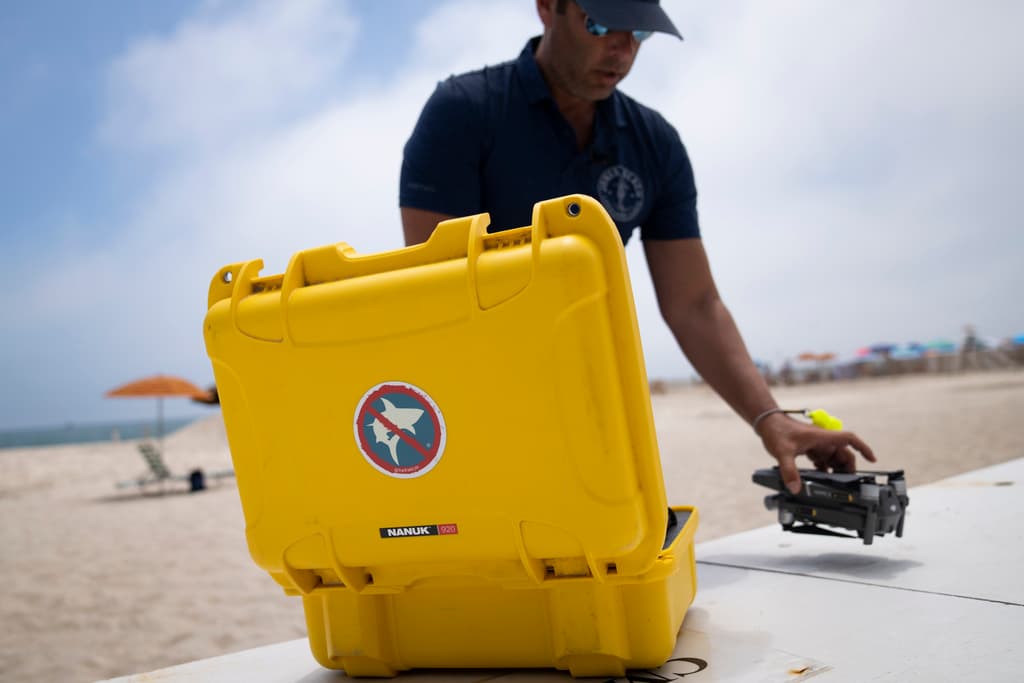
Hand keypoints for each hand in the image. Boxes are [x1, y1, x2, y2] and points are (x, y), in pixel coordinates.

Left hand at [756, 413, 876, 493]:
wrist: (767, 423)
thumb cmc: (777, 431)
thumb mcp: (783, 452)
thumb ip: (789, 471)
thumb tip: (795, 488)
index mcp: (822, 437)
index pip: (849, 439)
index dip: (863, 448)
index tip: (872, 459)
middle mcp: (823, 440)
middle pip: (844, 454)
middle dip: (847, 468)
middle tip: (846, 483)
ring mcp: (817, 444)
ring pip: (833, 458)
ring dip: (835, 470)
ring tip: (833, 484)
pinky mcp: (810, 448)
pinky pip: (823, 460)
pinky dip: (824, 469)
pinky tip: (819, 477)